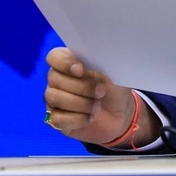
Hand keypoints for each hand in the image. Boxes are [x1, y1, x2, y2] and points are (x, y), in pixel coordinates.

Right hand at [43, 47, 159, 146]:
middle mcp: (58, 80)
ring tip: (98, 106)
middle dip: (80, 86)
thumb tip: (88, 67)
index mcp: (71, 63)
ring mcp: (55, 100)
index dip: (64, 62)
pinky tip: (91, 117)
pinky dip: (77, 119)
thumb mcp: (113, 75)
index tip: (81, 70)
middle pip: (54, 78)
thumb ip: (99, 66)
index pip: (55, 56)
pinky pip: (57, 119)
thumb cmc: (115, 89)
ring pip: (54, 97)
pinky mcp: (56, 119)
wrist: (120, 114)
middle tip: (101, 91)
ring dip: (80, 103)